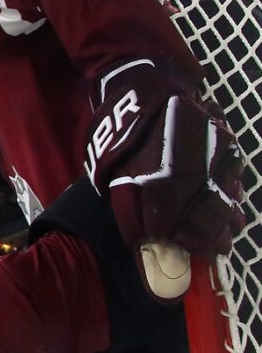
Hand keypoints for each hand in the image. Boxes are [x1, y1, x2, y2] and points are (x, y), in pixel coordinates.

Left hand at [84, 62, 245, 300]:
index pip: (195, 234)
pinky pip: (233, 167)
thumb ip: (135, 221)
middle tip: (225, 243)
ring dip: (231, 210)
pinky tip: (234, 189)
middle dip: (222, 233)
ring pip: (229, 194)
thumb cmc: (120, 149)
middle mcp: (195, 186)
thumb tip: (150, 245)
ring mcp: (212, 163)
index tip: (211, 253)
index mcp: (168, 203)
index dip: (205, 246)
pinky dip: (234, 181)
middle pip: (217, 216)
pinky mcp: (221, 141)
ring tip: (234, 222)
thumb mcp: (117, 192)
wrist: (140, 100)